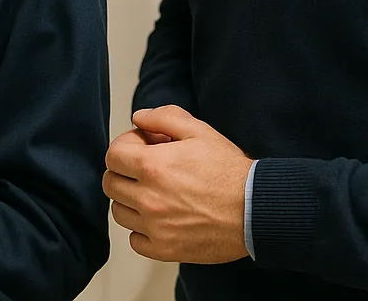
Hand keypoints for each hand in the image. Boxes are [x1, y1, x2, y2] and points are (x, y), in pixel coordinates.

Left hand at [102, 105, 252, 264]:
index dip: (125, 147)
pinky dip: (142, 230)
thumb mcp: (199, 131)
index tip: (142, 148)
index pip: (112, 156)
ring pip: (119, 212)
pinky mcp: (166, 249)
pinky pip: (135, 240)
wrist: (256, 209)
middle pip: (111, 184)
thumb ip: (163, 117)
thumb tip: (138, 118)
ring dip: (130, 201)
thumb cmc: (230, 170)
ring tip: (153, 194)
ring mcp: (155, 227)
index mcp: (152, 167)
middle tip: (145, 170)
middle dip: (124, 172)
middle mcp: (148, 198)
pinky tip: (160, 219)